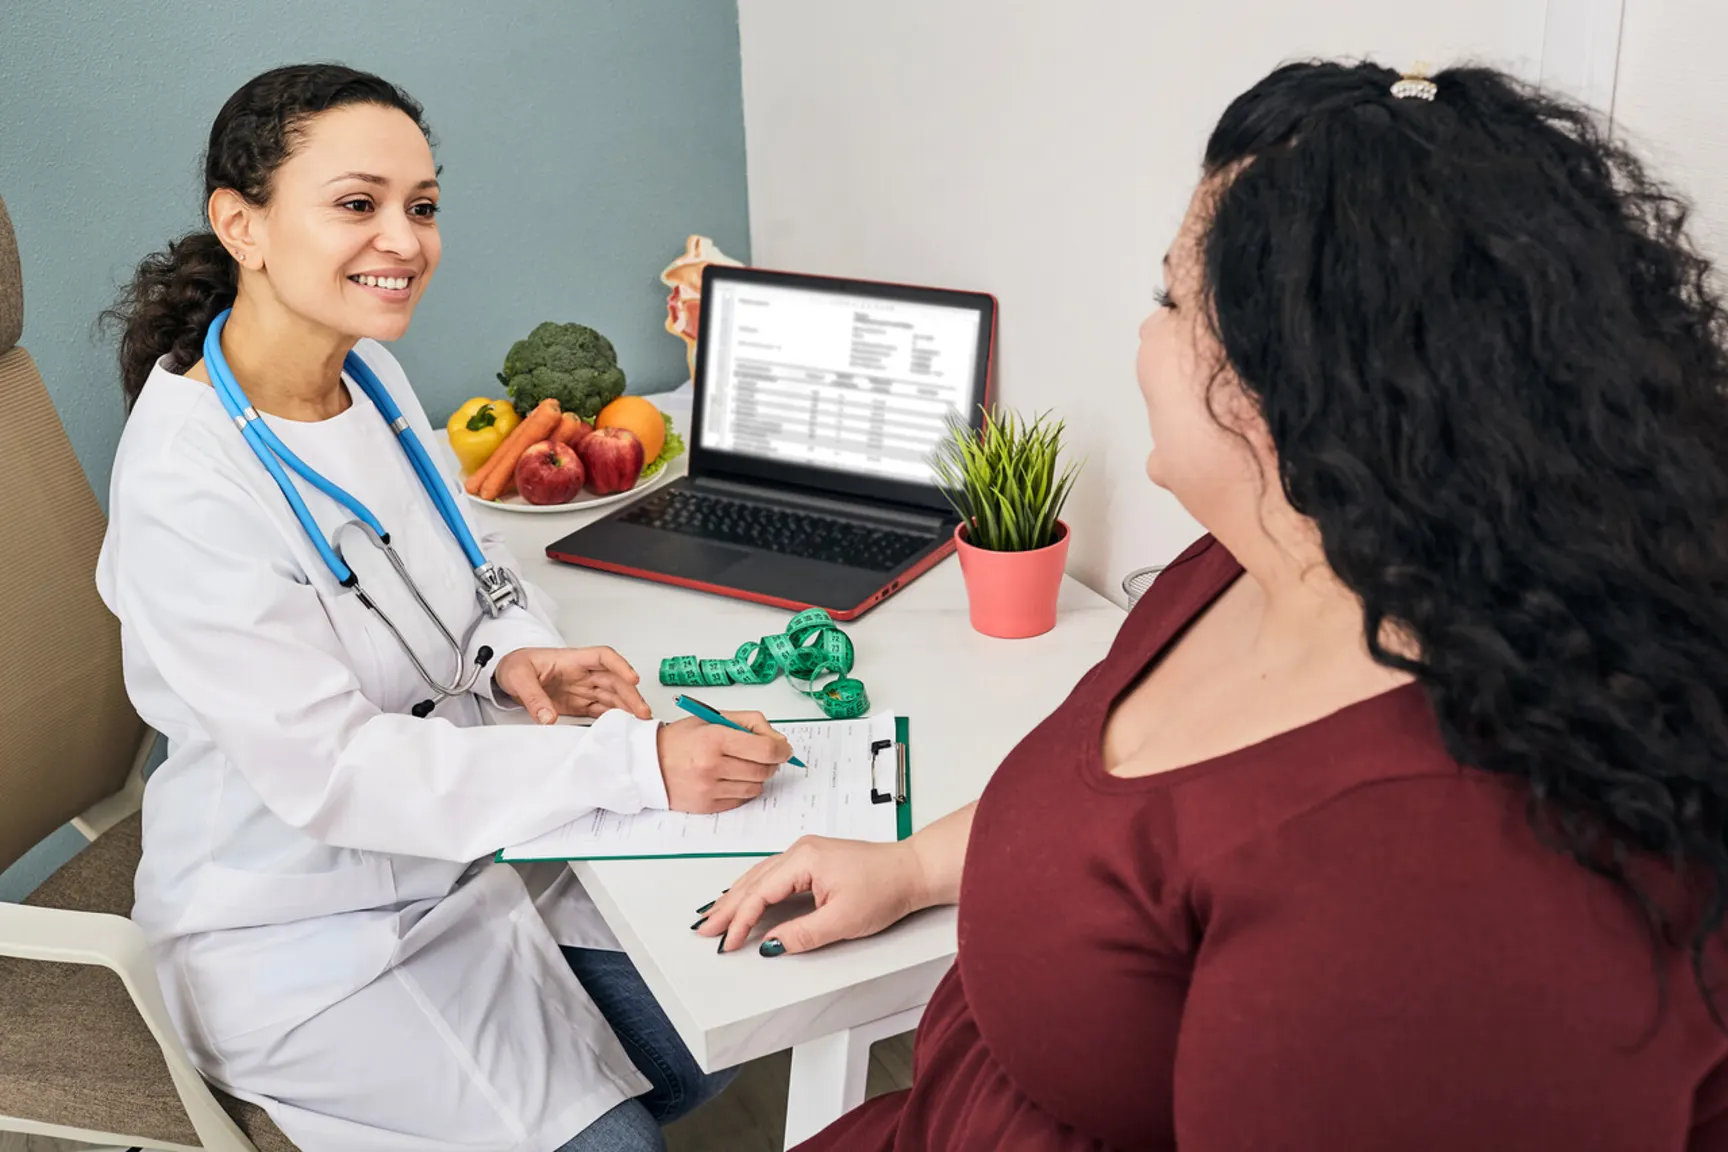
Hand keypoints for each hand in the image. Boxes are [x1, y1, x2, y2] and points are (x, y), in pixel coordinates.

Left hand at [492, 646, 651, 724]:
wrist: (506, 675)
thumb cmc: (514, 666)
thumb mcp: (519, 677)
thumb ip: (533, 697)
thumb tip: (549, 717)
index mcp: (571, 660)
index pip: (602, 657)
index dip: (620, 666)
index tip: (632, 679)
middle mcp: (581, 673)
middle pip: (614, 679)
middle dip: (630, 694)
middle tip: (642, 712)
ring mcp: (581, 688)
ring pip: (611, 695)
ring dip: (627, 706)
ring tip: (639, 722)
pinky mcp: (578, 702)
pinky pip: (600, 708)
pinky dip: (613, 716)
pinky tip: (622, 725)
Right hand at [655, 710, 793, 813]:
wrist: (647, 764)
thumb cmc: (680, 739)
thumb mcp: (713, 718)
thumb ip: (749, 722)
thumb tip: (778, 740)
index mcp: (714, 739)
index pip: (765, 748)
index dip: (782, 749)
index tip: (785, 749)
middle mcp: (712, 766)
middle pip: (764, 770)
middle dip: (771, 763)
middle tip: (765, 755)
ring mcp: (709, 789)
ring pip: (755, 787)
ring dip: (757, 776)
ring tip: (743, 765)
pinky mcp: (707, 806)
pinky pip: (741, 800)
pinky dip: (743, 790)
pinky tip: (731, 778)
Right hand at [696, 835, 929, 954]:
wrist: (912, 870)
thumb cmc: (886, 887)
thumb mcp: (843, 920)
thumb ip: (803, 934)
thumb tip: (771, 945)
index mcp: (804, 859)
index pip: (760, 893)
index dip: (740, 921)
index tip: (728, 943)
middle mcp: (800, 850)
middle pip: (752, 881)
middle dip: (727, 907)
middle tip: (704, 929)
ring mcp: (806, 853)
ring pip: (760, 875)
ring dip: (736, 896)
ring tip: (715, 915)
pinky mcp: (813, 860)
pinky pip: (773, 873)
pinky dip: (754, 888)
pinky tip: (744, 897)